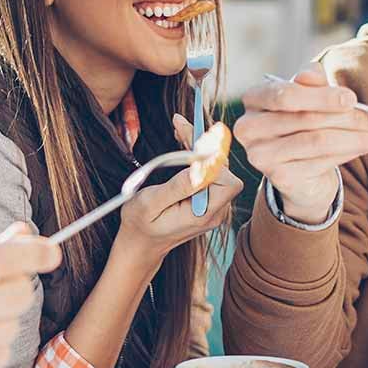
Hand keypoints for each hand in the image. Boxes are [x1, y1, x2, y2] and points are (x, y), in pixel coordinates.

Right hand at [114, 117, 242, 264]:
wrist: (141, 243)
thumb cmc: (140, 224)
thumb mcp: (150, 204)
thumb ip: (177, 187)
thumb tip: (201, 167)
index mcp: (203, 214)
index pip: (227, 181)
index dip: (211, 160)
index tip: (188, 142)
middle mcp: (216, 210)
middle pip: (223, 169)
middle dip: (203, 145)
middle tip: (179, 124)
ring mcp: (214, 205)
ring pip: (217, 167)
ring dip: (199, 146)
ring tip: (179, 128)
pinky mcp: (208, 198)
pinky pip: (209, 171)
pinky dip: (197, 155)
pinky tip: (183, 140)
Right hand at [233, 65, 367, 224]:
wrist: (298, 167)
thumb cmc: (304, 122)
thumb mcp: (310, 97)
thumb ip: (312, 83)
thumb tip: (312, 73)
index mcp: (254, 98)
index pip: (285, 95)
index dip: (320, 96)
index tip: (352, 99)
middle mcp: (249, 128)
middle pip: (305, 119)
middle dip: (348, 118)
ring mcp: (261, 155)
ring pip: (317, 142)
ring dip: (356, 138)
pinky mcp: (279, 177)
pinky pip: (321, 162)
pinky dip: (348, 153)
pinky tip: (364, 147)